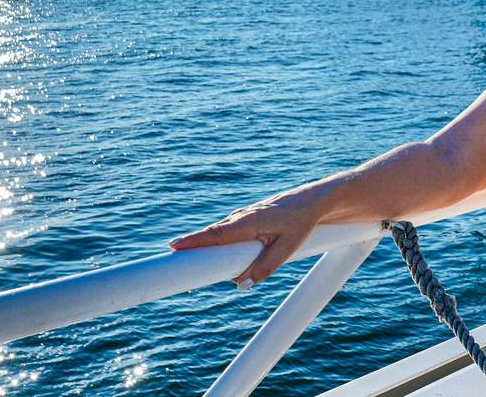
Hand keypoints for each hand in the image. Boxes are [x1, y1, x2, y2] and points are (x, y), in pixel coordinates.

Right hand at [166, 190, 320, 287]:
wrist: (314, 201)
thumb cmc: (302, 222)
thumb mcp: (288, 248)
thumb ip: (266, 267)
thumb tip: (242, 285)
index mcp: (249, 222)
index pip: (216, 234)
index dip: (195, 241)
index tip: (173, 246)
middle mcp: (242, 217)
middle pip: (212, 233)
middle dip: (193, 244)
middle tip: (171, 253)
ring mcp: (244, 216)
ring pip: (221, 233)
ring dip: (208, 244)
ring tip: (188, 255)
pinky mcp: (248, 219)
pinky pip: (230, 232)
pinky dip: (221, 242)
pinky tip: (219, 252)